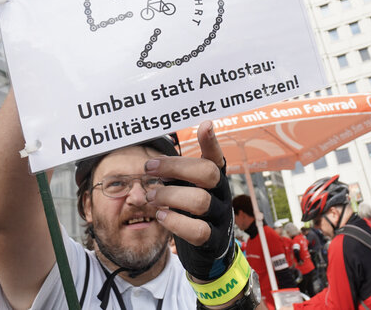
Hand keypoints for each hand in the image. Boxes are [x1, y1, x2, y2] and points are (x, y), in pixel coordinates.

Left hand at [144, 121, 234, 280]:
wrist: (208, 246)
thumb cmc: (190, 208)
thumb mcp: (186, 186)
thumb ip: (175, 174)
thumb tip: (152, 165)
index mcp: (215, 176)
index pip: (216, 156)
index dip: (212, 141)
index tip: (205, 125)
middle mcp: (221, 193)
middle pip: (207, 173)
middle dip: (175, 168)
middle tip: (149, 169)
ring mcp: (220, 216)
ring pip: (200, 201)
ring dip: (169, 196)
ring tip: (151, 196)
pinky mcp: (214, 239)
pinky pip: (198, 230)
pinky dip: (176, 222)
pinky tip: (161, 216)